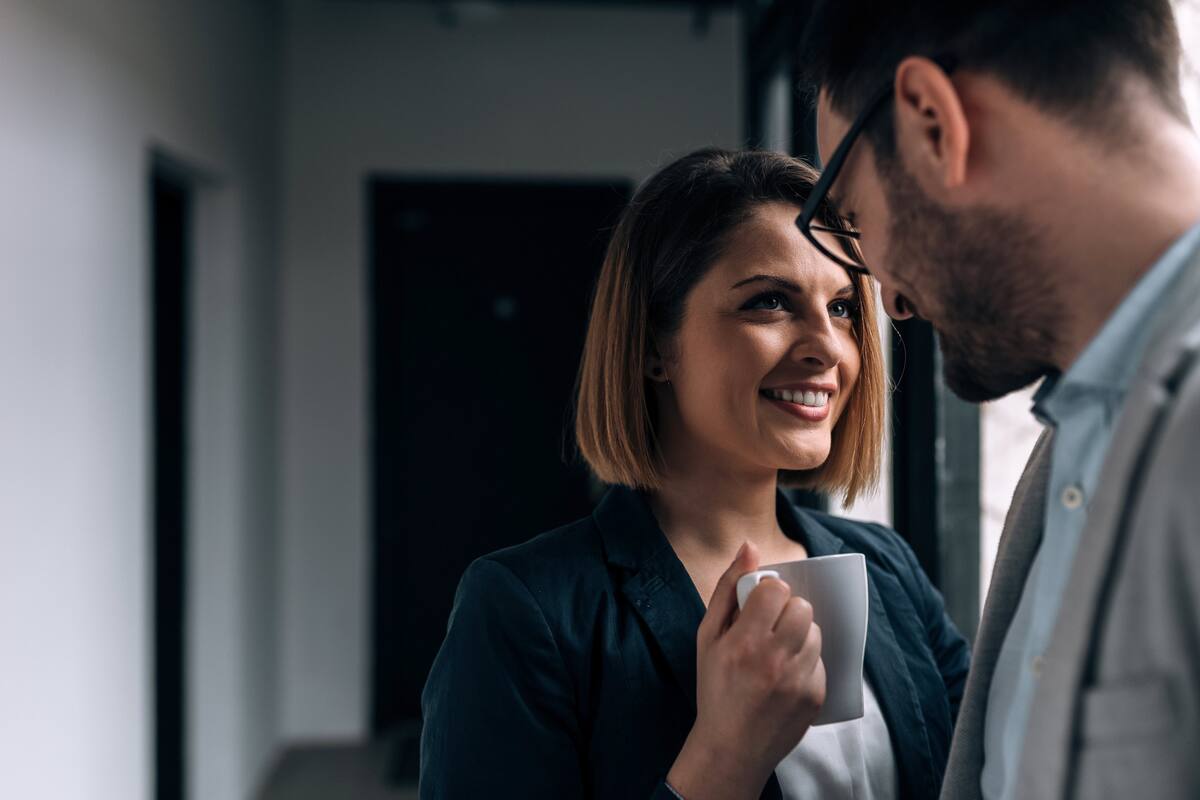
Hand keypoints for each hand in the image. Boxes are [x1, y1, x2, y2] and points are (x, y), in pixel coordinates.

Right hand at [666, 542, 824, 799]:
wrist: (731, 747)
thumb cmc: (715, 687)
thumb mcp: (707, 636)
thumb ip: (727, 588)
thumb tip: (750, 547)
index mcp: (745, 641)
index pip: (776, 589)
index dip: (768, 593)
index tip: (759, 606)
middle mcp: (775, 659)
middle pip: (802, 607)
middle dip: (787, 611)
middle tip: (770, 628)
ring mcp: (799, 680)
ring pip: (814, 631)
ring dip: (798, 635)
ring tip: (777, 653)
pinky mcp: (816, 696)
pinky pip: (820, 660)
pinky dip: (806, 662)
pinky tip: (785, 676)